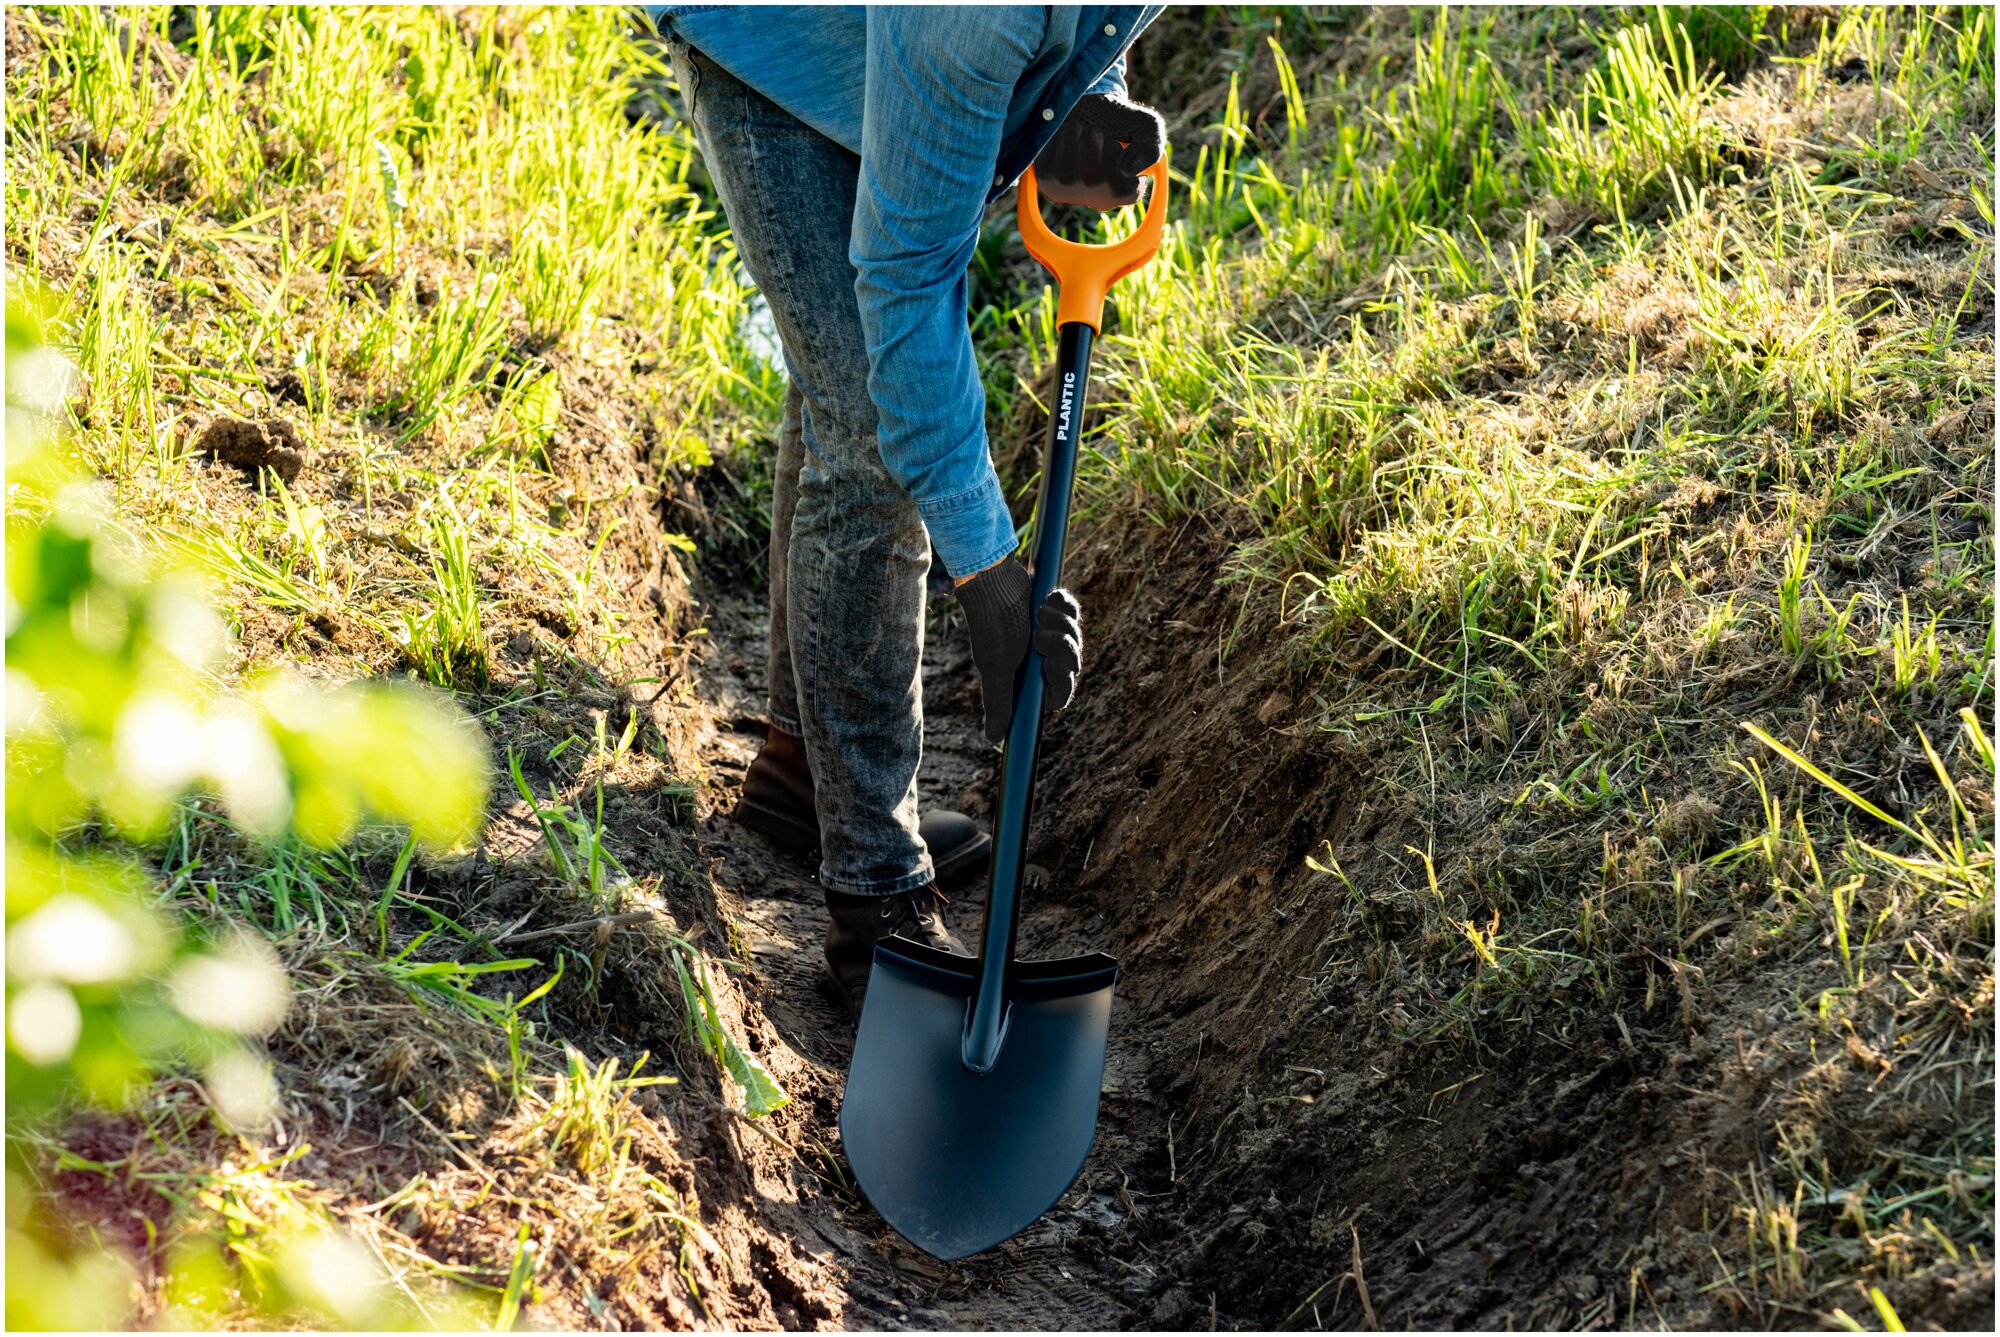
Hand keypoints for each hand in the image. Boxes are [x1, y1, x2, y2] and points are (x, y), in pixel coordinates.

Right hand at [956, 556, 1084, 743]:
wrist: (991, 582)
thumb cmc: (991, 626)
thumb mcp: (995, 667)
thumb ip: (999, 701)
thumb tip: (994, 739)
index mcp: (1028, 676)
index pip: (1059, 694)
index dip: (1062, 682)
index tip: (1048, 664)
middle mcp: (1039, 657)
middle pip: (1072, 665)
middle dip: (1062, 648)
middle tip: (1040, 635)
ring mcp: (1049, 632)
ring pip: (1074, 638)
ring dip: (1061, 625)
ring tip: (1039, 613)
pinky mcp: (1054, 609)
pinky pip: (1073, 613)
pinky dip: (1064, 606)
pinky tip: (1047, 598)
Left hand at [1033, 93, 1164, 210]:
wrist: (1084, 109)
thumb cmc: (1118, 121)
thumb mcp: (1145, 126)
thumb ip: (1151, 146)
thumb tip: (1128, 170)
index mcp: (1127, 191)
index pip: (1124, 182)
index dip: (1116, 151)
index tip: (1114, 142)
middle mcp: (1098, 200)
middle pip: (1092, 180)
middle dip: (1092, 142)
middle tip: (1094, 131)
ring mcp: (1071, 194)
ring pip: (1066, 175)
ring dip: (1072, 139)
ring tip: (1078, 129)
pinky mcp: (1046, 182)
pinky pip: (1046, 164)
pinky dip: (1054, 141)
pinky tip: (1062, 136)